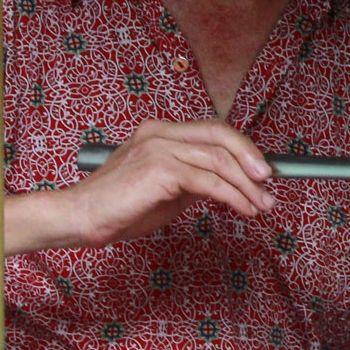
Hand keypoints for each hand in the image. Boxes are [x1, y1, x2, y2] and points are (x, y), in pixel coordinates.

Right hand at [59, 121, 273, 248]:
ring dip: (247, 184)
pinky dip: (233, 195)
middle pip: (222, 135)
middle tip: (270, 181)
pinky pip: (209, 181)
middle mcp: (161, 133)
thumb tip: (232, 181)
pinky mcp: (160, 169)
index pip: (214, 131)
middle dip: (252, 158)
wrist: (78, 218)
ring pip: (219, 160)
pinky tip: (244, 208)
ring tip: (263, 203)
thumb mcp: (169, 189)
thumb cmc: (120, 207)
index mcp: (161, 132)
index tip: (264, 170)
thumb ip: (196, 178)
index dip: (244, 149)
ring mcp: (160, 147)